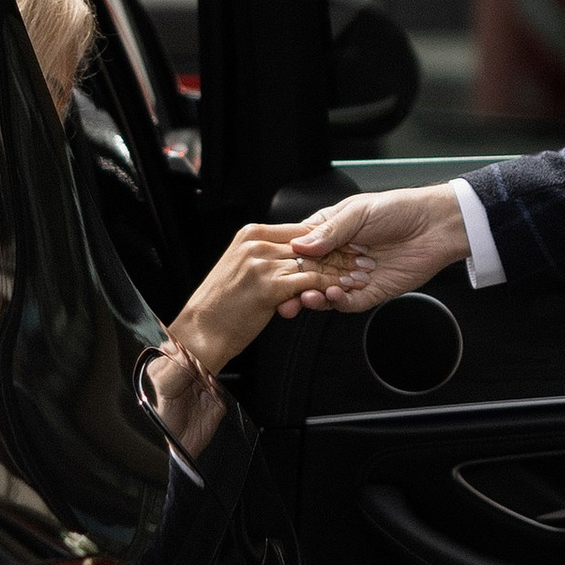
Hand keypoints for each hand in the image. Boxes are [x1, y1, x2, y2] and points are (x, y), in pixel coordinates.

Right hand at [172, 222, 374, 373]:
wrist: (199, 334)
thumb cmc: (218, 307)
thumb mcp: (243, 270)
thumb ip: (270, 256)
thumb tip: (299, 250)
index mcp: (251, 235)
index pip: (299, 231)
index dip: (326, 240)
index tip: (350, 245)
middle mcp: (256, 244)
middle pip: (311, 244)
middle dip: (341, 252)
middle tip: (365, 258)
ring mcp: (263, 263)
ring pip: (314, 262)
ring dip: (340, 270)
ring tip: (361, 275)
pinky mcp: (271, 286)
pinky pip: (311, 282)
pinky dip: (331, 286)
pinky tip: (344, 291)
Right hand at [277, 182, 470, 312]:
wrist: (436, 225)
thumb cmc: (399, 209)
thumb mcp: (358, 212)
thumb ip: (328, 232)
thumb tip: (299, 246)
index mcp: (330, 232)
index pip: (301, 249)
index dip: (286, 260)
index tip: (273, 269)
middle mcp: (339, 255)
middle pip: (309, 275)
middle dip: (295, 286)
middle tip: (285, 295)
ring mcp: (353, 275)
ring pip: (326, 292)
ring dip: (315, 296)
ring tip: (309, 295)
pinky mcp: (371, 292)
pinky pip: (350, 303)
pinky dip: (339, 302)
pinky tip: (334, 294)